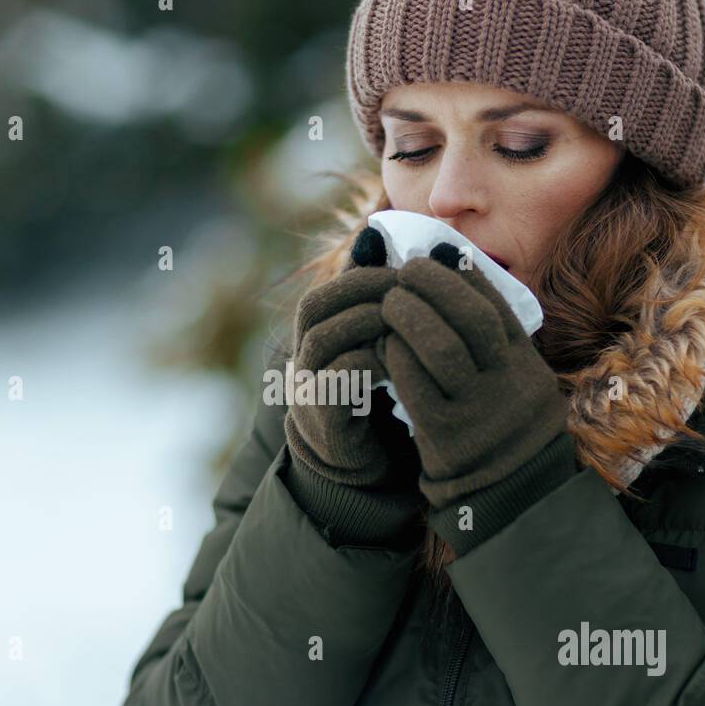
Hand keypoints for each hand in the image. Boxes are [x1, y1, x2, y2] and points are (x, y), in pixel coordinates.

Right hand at [283, 225, 420, 491]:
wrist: (356, 461)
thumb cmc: (371, 395)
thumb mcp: (373, 347)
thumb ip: (377, 306)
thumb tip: (383, 244)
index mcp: (312, 340)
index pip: (321, 294)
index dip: (357, 278)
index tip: (400, 273)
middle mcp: (301, 360)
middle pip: (312, 309)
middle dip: (360, 293)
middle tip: (403, 291)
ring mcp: (307, 389)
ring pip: (321, 340)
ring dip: (365, 323)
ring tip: (402, 322)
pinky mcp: (323, 418)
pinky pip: (336, 380)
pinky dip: (369, 363)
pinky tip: (399, 361)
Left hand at [379, 245, 570, 512]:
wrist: (510, 491)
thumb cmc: (500, 416)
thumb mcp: (512, 373)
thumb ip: (492, 328)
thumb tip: (455, 262)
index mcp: (524, 364)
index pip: (497, 307)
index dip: (464, 276)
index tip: (437, 255)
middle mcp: (508, 384)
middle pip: (473, 322)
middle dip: (435, 288)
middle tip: (405, 270)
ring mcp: (478, 410)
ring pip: (443, 351)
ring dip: (410, 318)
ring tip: (391, 302)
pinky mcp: (446, 435)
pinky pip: (415, 386)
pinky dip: (396, 357)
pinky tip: (383, 343)